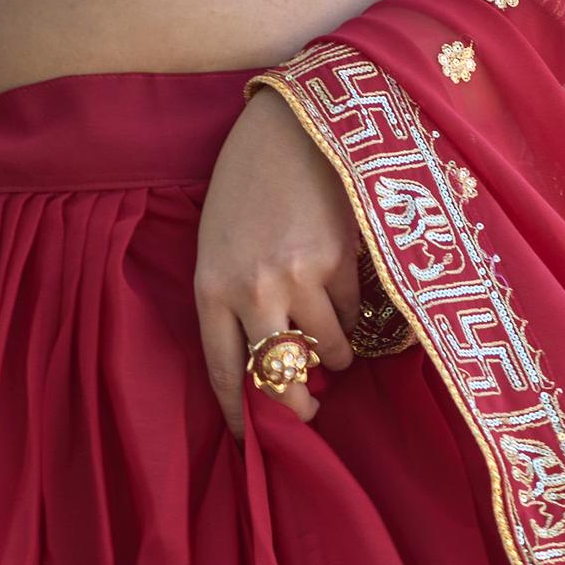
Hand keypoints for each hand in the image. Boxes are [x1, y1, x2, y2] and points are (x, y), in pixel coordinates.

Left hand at [195, 87, 358, 438]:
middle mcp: (252, 291)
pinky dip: (353, 312)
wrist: (291, 125)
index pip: (223, 371)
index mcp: (211, 288)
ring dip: (335, 354)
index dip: (242, 413)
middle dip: (298, 405)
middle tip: (311, 410)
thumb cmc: (248, 184)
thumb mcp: (220, 243)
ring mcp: (298, 278)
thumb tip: (270, 360)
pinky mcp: (341, 262)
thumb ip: (235, 298)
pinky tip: (345, 289)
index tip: (252, 439)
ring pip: (327, 350)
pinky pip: (353, 312)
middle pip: (278, 377)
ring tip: (334, 343)